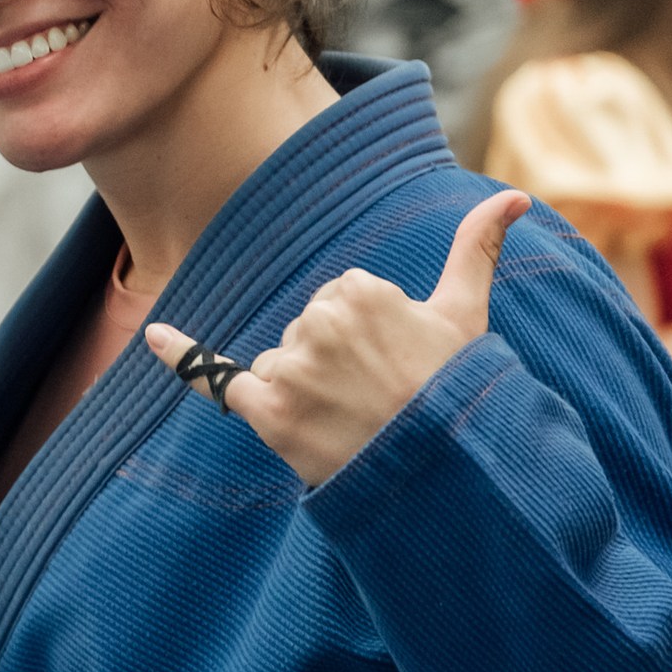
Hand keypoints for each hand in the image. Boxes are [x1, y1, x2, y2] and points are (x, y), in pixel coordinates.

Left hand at [143, 190, 530, 487]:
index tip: (393, 364)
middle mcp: (319, 322)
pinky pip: (213, 380)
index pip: (338, 298)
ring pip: (280, 363)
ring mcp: (292, 369)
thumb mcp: (466, 314)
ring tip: (350, 419)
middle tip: (376, 398)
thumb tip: (520, 197)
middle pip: (305, 330)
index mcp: (359, 290)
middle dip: (331, 361)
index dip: (363, 334)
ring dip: (304, 390)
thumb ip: (477, 248)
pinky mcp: (268, 412)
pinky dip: (182, 359)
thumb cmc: (454, 391)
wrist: (443, 473)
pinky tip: (152, 338)